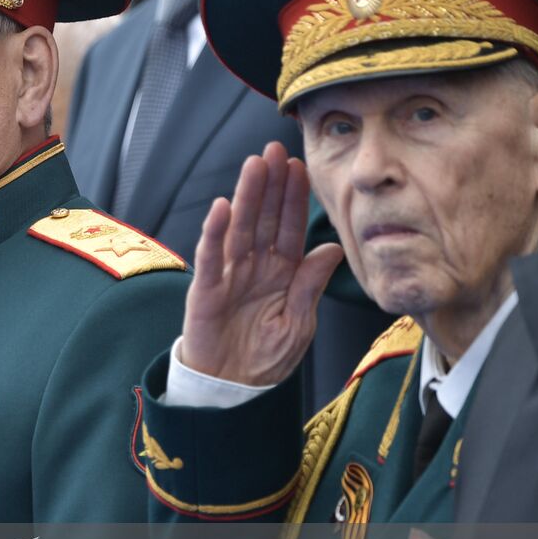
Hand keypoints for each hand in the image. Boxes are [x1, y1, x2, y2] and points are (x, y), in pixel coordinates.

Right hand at [179, 142, 343, 385]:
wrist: (232, 389)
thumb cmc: (264, 358)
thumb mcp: (299, 323)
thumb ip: (309, 285)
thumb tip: (330, 250)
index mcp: (281, 272)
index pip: (289, 226)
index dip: (293, 197)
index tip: (299, 167)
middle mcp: (254, 266)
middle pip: (263, 217)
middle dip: (269, 184)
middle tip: (273, 150)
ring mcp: (229, 275)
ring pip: (239, 228)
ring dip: (246, 196)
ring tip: (253, 166)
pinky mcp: (207, 290)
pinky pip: (211, 257)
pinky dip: (214, 233)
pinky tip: (221, 208)